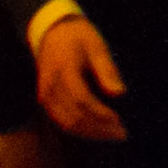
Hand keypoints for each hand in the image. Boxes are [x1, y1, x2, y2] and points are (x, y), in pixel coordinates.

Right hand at [35, 11, 128, 138]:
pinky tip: (97, 130)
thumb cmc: (79, 38)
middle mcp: (50, 88)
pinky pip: (61, 121)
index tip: (122, 123)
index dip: (103, 115)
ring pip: (67, 124)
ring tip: (112, 135)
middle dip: (99, 129)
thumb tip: (120, 94)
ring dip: (90, 133)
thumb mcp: (97, 47)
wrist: (53, 32)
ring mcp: (45, 96)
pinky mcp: (45, 101)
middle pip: (74, 118)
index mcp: (64, 71)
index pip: (84, 101)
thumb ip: (107, 71)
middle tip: (122, 135)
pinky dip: (80, 129)